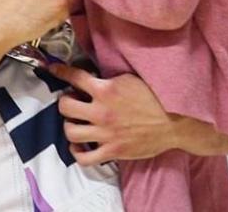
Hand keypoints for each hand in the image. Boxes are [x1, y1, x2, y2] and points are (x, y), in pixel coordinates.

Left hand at [48, 64, 175, 163]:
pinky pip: (84, 157)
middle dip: (65, 101)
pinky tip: (79, 143)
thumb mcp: (128, 79)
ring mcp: (105, 133)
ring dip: (69, 125)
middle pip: (65, 106)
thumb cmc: (154, 97)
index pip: (74, 77)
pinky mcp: (112, 151)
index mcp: (105, 89)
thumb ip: (107, 80)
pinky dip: (77, 151)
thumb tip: (90, 78)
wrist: (174, 122)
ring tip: (75, 121)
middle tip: (72, 101)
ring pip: (70, 131)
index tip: (53, 70)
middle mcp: (101, 111)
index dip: (60, 72)